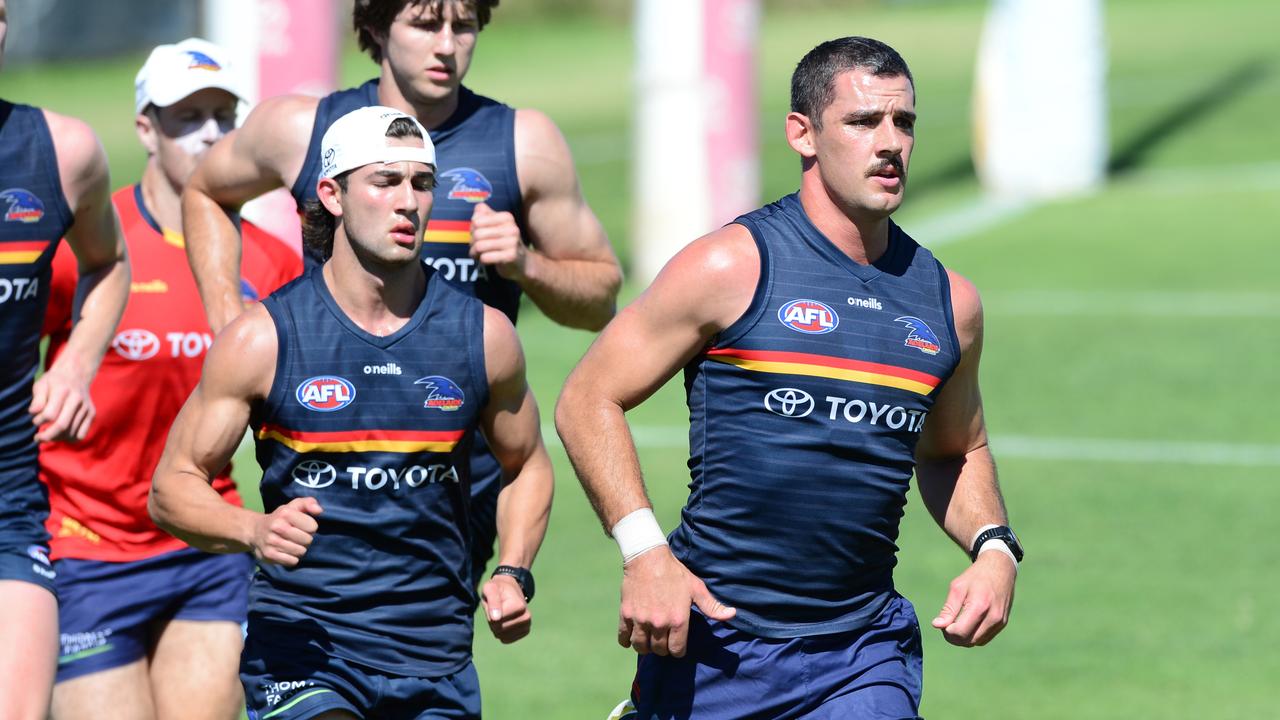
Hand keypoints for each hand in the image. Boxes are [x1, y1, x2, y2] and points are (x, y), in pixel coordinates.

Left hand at [30, 361, 93, 441]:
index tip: (35, 420)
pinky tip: (62, 434)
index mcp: (63, 390)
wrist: (77, 374)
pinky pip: (81, 435)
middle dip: (47, 436)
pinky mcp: (92, 414)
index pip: (49, 415)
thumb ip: (37, 399)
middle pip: (62, 426)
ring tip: (49, 434)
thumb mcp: (41, 384)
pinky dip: (70, 438)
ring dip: (57, 438)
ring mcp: (86, 407)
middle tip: (37, 438)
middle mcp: (77, 399)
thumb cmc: (54, 382)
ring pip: (71, 433)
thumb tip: (33, 412)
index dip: (38, 421)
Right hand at [251, 497, 322, 566]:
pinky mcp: (269, 555)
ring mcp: (272, 541)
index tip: (302, 526)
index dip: (310, 527)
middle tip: (297, 536)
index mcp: (285, 513)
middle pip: (307, 540)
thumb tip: (319, 510)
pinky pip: (292, 561)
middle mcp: (277, 526)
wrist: (255, 530)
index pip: (312, 527)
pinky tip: (285, 551)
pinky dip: (292, 558)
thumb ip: (308, 503)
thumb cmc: (281, 518)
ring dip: (299, 549)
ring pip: (300, 552)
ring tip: (291, 543)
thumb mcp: (294, 506)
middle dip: (305, 539)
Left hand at [469, 202, 527, 280]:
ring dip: (475, 252)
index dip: (472, 229)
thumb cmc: (502, 241)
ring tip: (479, 253)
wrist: (520, 262)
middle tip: (476, 247)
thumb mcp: (494, 224)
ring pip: (479, 246)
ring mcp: (513, 243)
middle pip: (477, 234)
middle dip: (472, 242)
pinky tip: (487, 259)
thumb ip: (484, 213)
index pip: (476, 221)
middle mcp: (512, 228)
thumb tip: (478, 208)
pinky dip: (482, 260)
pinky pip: (485, 257)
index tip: (477, 234)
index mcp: (507, 217)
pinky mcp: (511, 256)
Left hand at [481, 574, 531, 643]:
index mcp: (519, 606)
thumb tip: (496, 618)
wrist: (510, 590)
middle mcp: (526, 617)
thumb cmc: (498, 589)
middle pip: (499, 630)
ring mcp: (527, 625)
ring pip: (502, 636)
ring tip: (501, 614)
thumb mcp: (490, 589)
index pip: (496, 621)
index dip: (490, 613)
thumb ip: (493, 601)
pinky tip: (505, 622)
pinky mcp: (525, 631)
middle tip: (496, 609)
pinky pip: (506, 640)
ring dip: (497, 627)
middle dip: (493, 621)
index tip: (494, 602)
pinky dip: (502, 633)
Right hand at [618, 546, 735, 657]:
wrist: (647, 557)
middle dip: (662, 649)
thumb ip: (713, 606)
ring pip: (640, 647)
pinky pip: (623, 638)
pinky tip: (631, 638)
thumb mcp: (696, 588)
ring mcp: (641, 620)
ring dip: (645, 647)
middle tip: (663, 641)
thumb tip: (732, 614)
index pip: (677, 650)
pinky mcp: (626, 614)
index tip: (676, 645)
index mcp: (678, 619)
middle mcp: (659, 623)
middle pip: (659, 651)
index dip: (678, 650)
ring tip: (648, 640)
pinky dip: (626, 641)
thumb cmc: (675, 572)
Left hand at [931, 550, 1016, 645]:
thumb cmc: (975, 577)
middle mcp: (993, 617)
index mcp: (980, 606)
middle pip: (968, 641)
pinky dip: (973, 636)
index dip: (947, 631)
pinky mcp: (1003, 624)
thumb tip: (937, 625)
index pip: (960, 632)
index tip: (943, 622)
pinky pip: (984, 639)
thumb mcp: (957, 588)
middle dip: (953, 637)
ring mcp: (1000, 622)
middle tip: (947, 624)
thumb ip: (948, 609)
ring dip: (963, 638)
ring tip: (957, 623)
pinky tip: (968, 624)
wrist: (1000, 569)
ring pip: (976, 642)